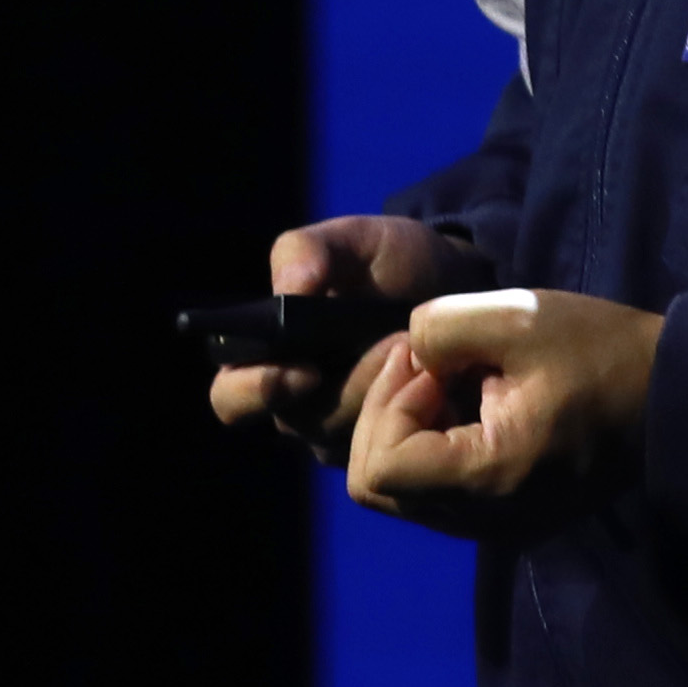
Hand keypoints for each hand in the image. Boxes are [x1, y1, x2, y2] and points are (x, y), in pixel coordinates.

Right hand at [209, 216, 475, 456]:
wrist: (456, 284)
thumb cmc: (391, 263)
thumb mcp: (353, 241)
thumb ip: (308, 252)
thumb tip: (286, 291)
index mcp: (265, 358)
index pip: (231, 397)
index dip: (256, 391)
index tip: (305, 369)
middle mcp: (295, 403)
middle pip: (299, 422)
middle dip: (349, 387)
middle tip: (392, 347)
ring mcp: (341, 431)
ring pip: (347, 436)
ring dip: (385, 394)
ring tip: (420, 348)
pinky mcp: (386, 445)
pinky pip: (387, 444)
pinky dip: (412, 409)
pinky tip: (435, 374)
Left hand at [345, 286, 662, 536]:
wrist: (674, 399)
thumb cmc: (601, 354)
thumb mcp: (515, 316)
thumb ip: (437, 328)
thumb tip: (408, 356)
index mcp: (487, 479)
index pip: (379, 468)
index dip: (386, 406)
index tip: (429, 363)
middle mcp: (484, 520)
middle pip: (377, 487)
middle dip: (387, 417)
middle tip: (430, 365)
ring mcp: (496, 526)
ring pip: (402, 492)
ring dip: (409, 431)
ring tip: (452, 381)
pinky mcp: (508, 517)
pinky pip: (437, 493)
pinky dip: (435, 448)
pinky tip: (470, 404)